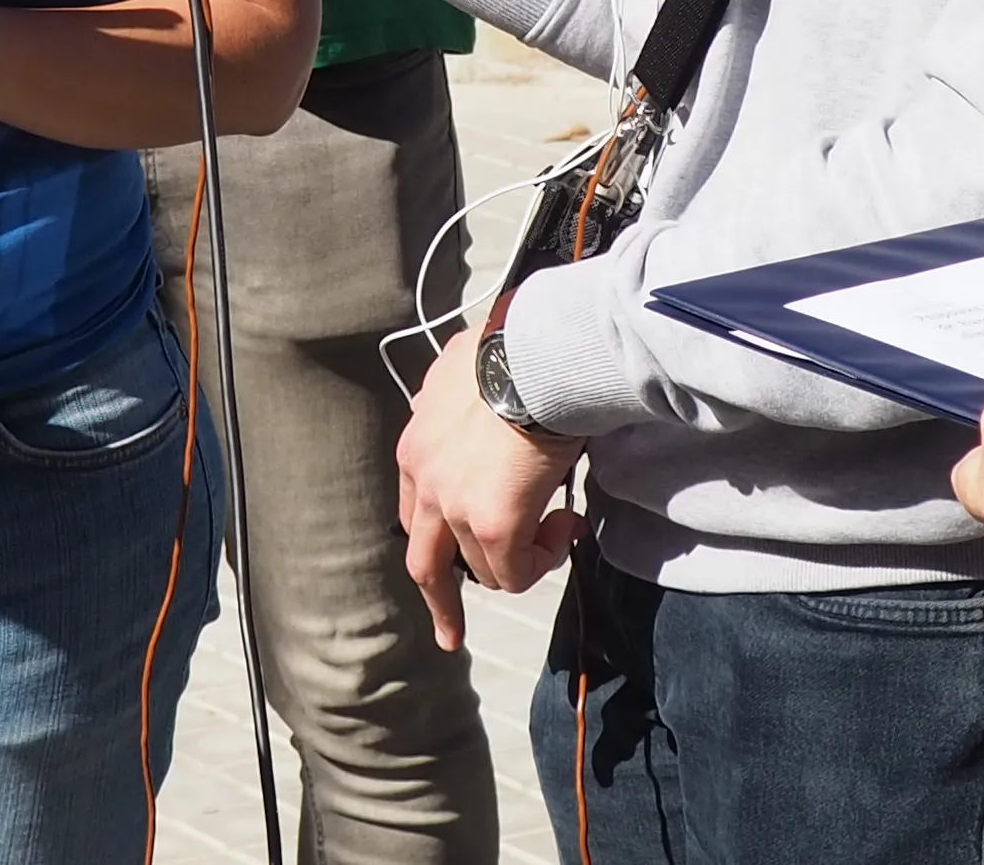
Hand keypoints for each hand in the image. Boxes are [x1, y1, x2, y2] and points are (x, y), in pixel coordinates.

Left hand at [397, 326, 582, 650]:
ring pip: (484, 569)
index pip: (416, 506)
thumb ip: (467, 401)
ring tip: (562, 523)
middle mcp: (425, 480)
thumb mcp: (474, 376)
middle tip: (449, 633)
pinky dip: (543, 561)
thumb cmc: (519, 351)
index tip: (451, 554)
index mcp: (418, 444)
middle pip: (424, 561)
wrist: (538, 353)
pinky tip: (567, 524)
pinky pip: (514, 574)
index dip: (438, 532)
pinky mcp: (492, 526)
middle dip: (439, 601)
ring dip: (525, 557)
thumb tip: (478, 395)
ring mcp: (454, 508)